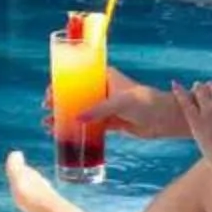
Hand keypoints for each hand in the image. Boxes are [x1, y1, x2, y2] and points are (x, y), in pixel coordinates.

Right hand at [37, 68, 180, 142]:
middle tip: (47, 110)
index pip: (78, 76)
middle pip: (75, 94)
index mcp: (104, 76)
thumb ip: (99, 109)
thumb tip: (77, 119)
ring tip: (49, 125)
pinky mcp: (110, 122)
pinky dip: (78, 129)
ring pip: (80, 111)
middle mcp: (103, 90)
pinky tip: (66, 134)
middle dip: (59, 102)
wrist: (164, 118)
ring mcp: (106, 106)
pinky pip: (90, 125)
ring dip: (66, 117)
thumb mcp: (120, 102)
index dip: (61, 84)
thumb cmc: (145, 102)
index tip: (49, 94)